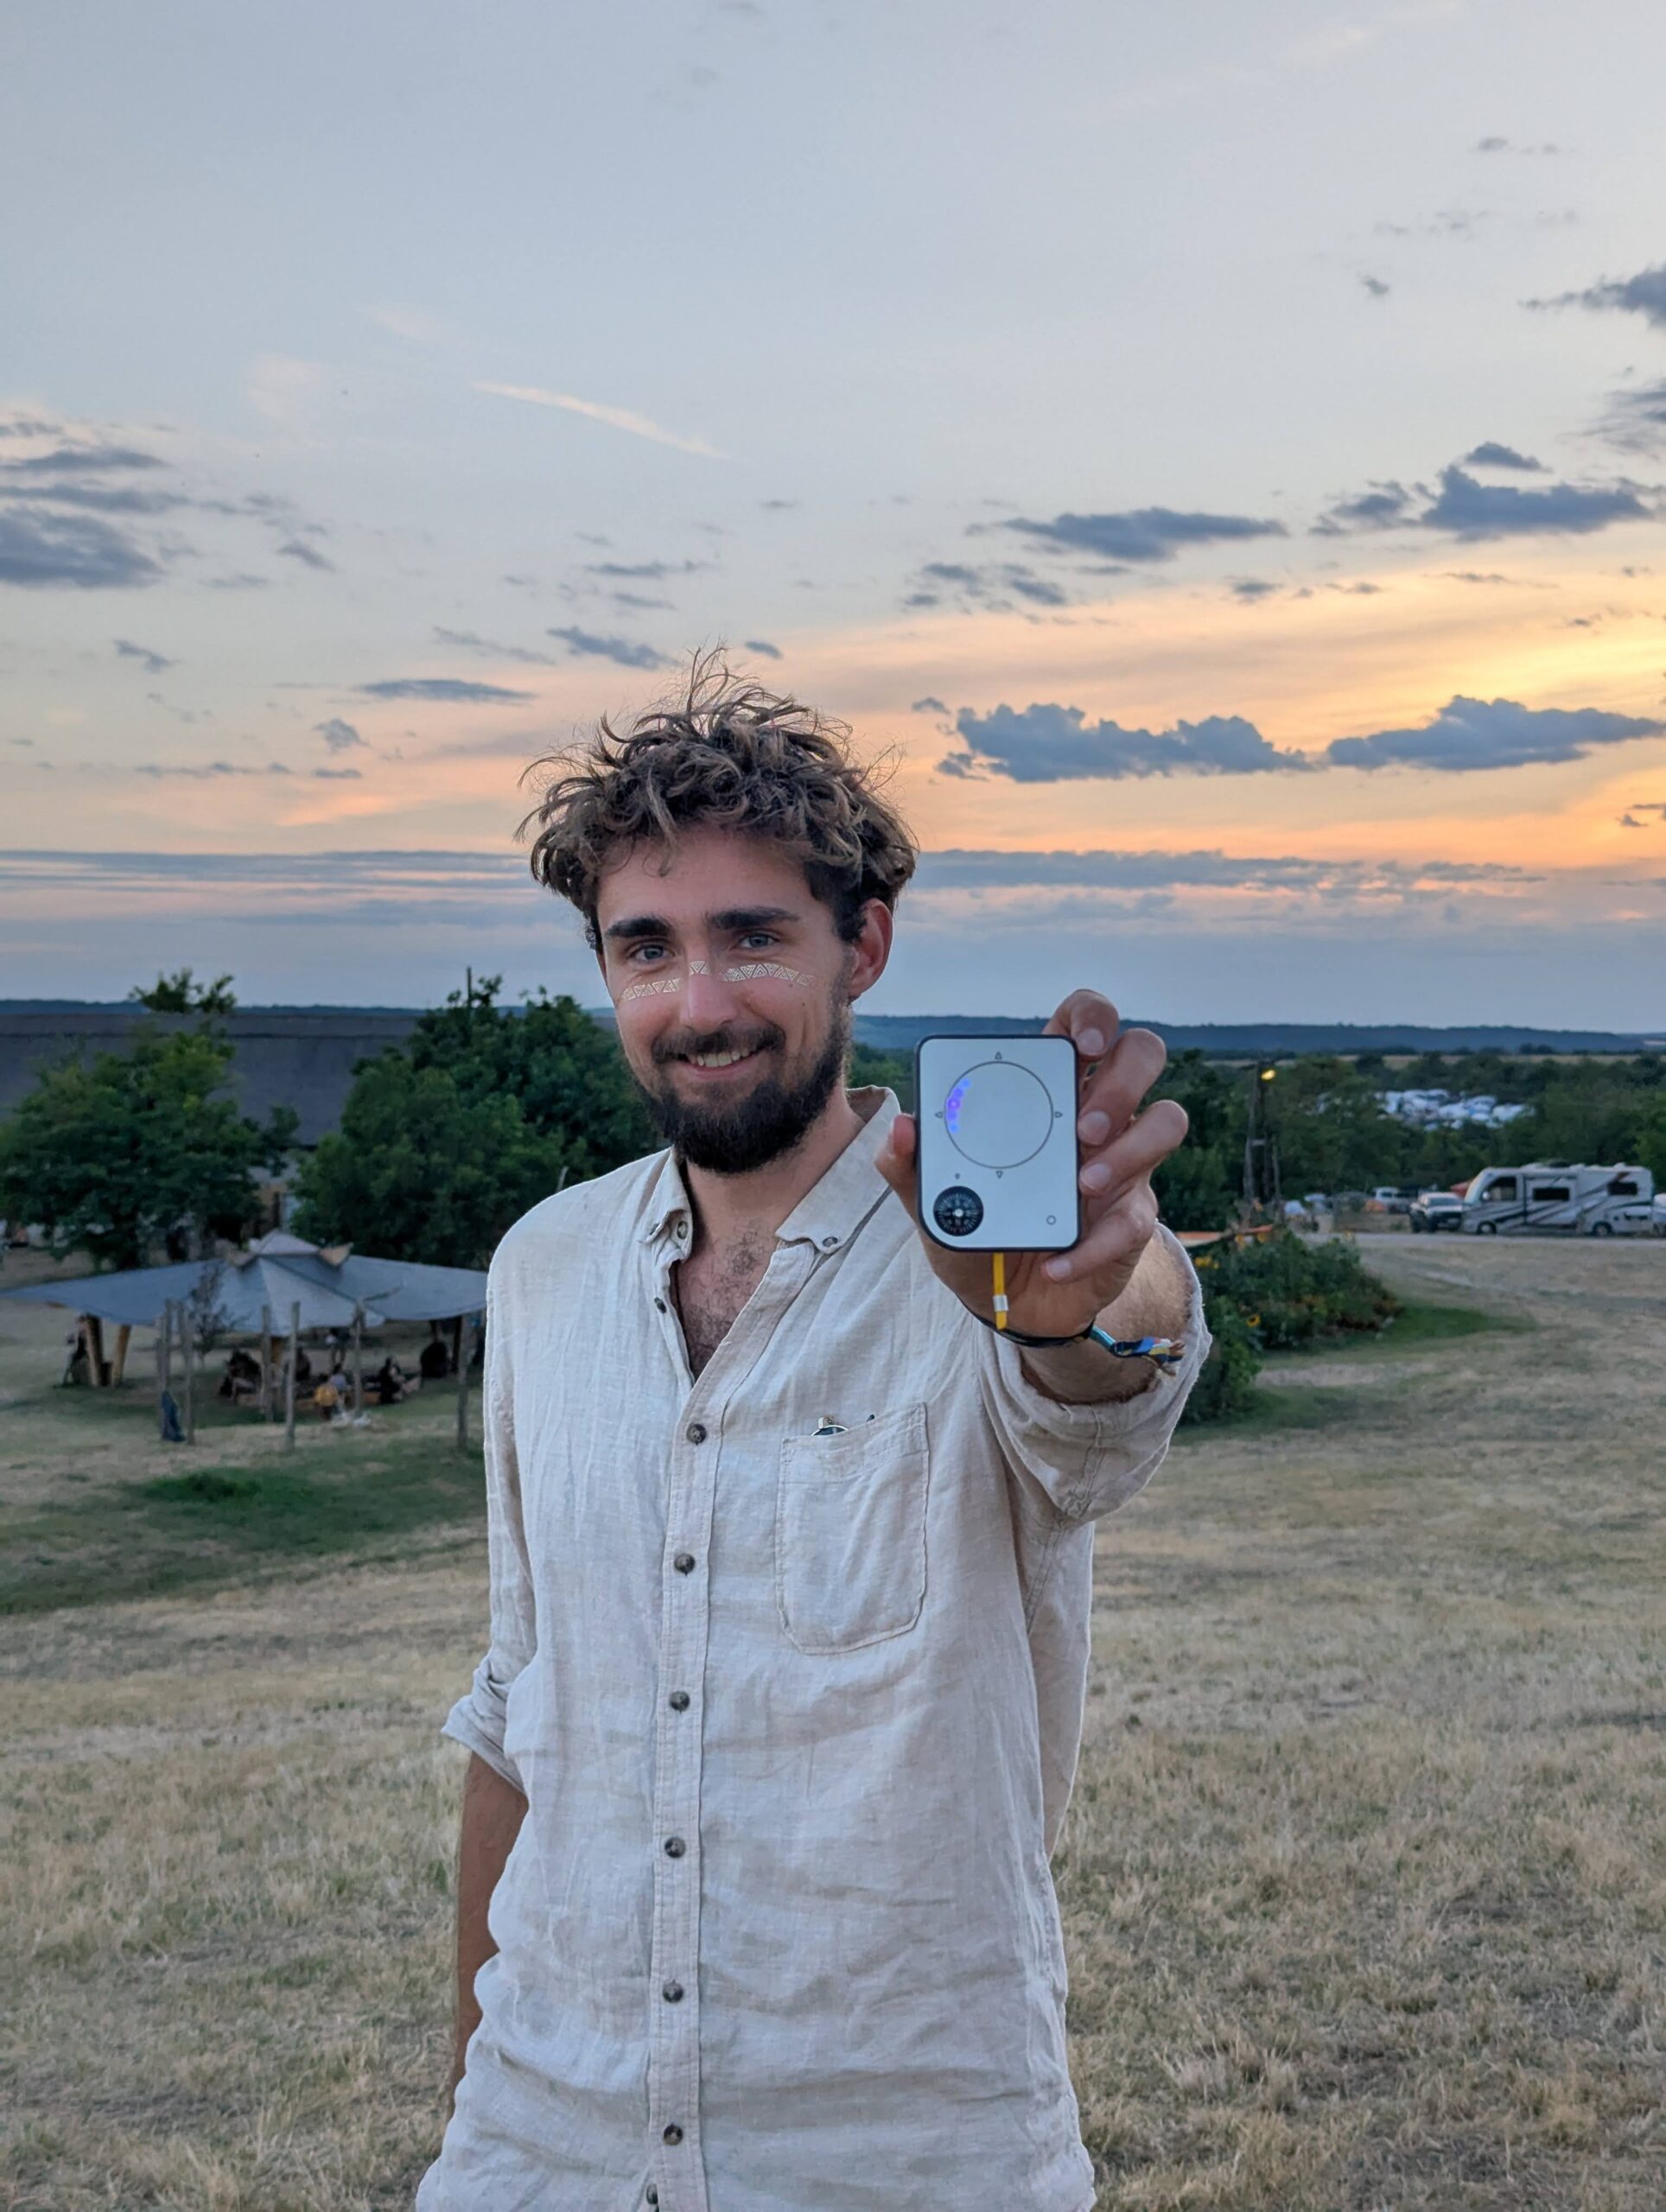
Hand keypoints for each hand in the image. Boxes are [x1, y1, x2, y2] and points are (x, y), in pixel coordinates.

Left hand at [876, 990, 1187, 1338]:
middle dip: (1122, 1079)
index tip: (1081, 1044)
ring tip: (1081, 1185)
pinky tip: (1058, 1262)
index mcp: (1048, 1092)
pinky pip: (1135, 1219)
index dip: (1092, 1016)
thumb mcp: (934, 1203)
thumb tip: (901, 1128)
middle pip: (1142, 1054)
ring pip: (1167, 1121)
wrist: (1010, 1304)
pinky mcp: (1132, 1218)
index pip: (1083, 1024)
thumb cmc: (978, 1230)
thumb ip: (911, 1166)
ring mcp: (1123, 1163)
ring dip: (1129, 1149)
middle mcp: (1095, 1116)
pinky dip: (1094, 1245)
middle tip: (1082, 1126)